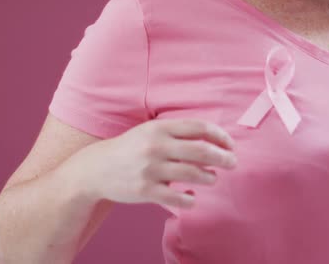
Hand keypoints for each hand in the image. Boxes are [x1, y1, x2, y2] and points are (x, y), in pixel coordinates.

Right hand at [66, 118, 237, 208]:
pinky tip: (193, 197)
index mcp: (160, 128)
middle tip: (232, 163)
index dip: (220, 136)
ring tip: (212, 178)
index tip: (230, 145)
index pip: (199, 128)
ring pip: (193, 174)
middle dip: (223, 157)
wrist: (95, 169)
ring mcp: (150, 169)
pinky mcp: (145, 191)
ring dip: (210, 177)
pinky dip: (191, 199)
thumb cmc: (131, 149)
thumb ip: (177, 132)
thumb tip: (213, 139)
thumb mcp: (150, 131)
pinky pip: (178, 198)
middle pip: (201, 151)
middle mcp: (156, 147)